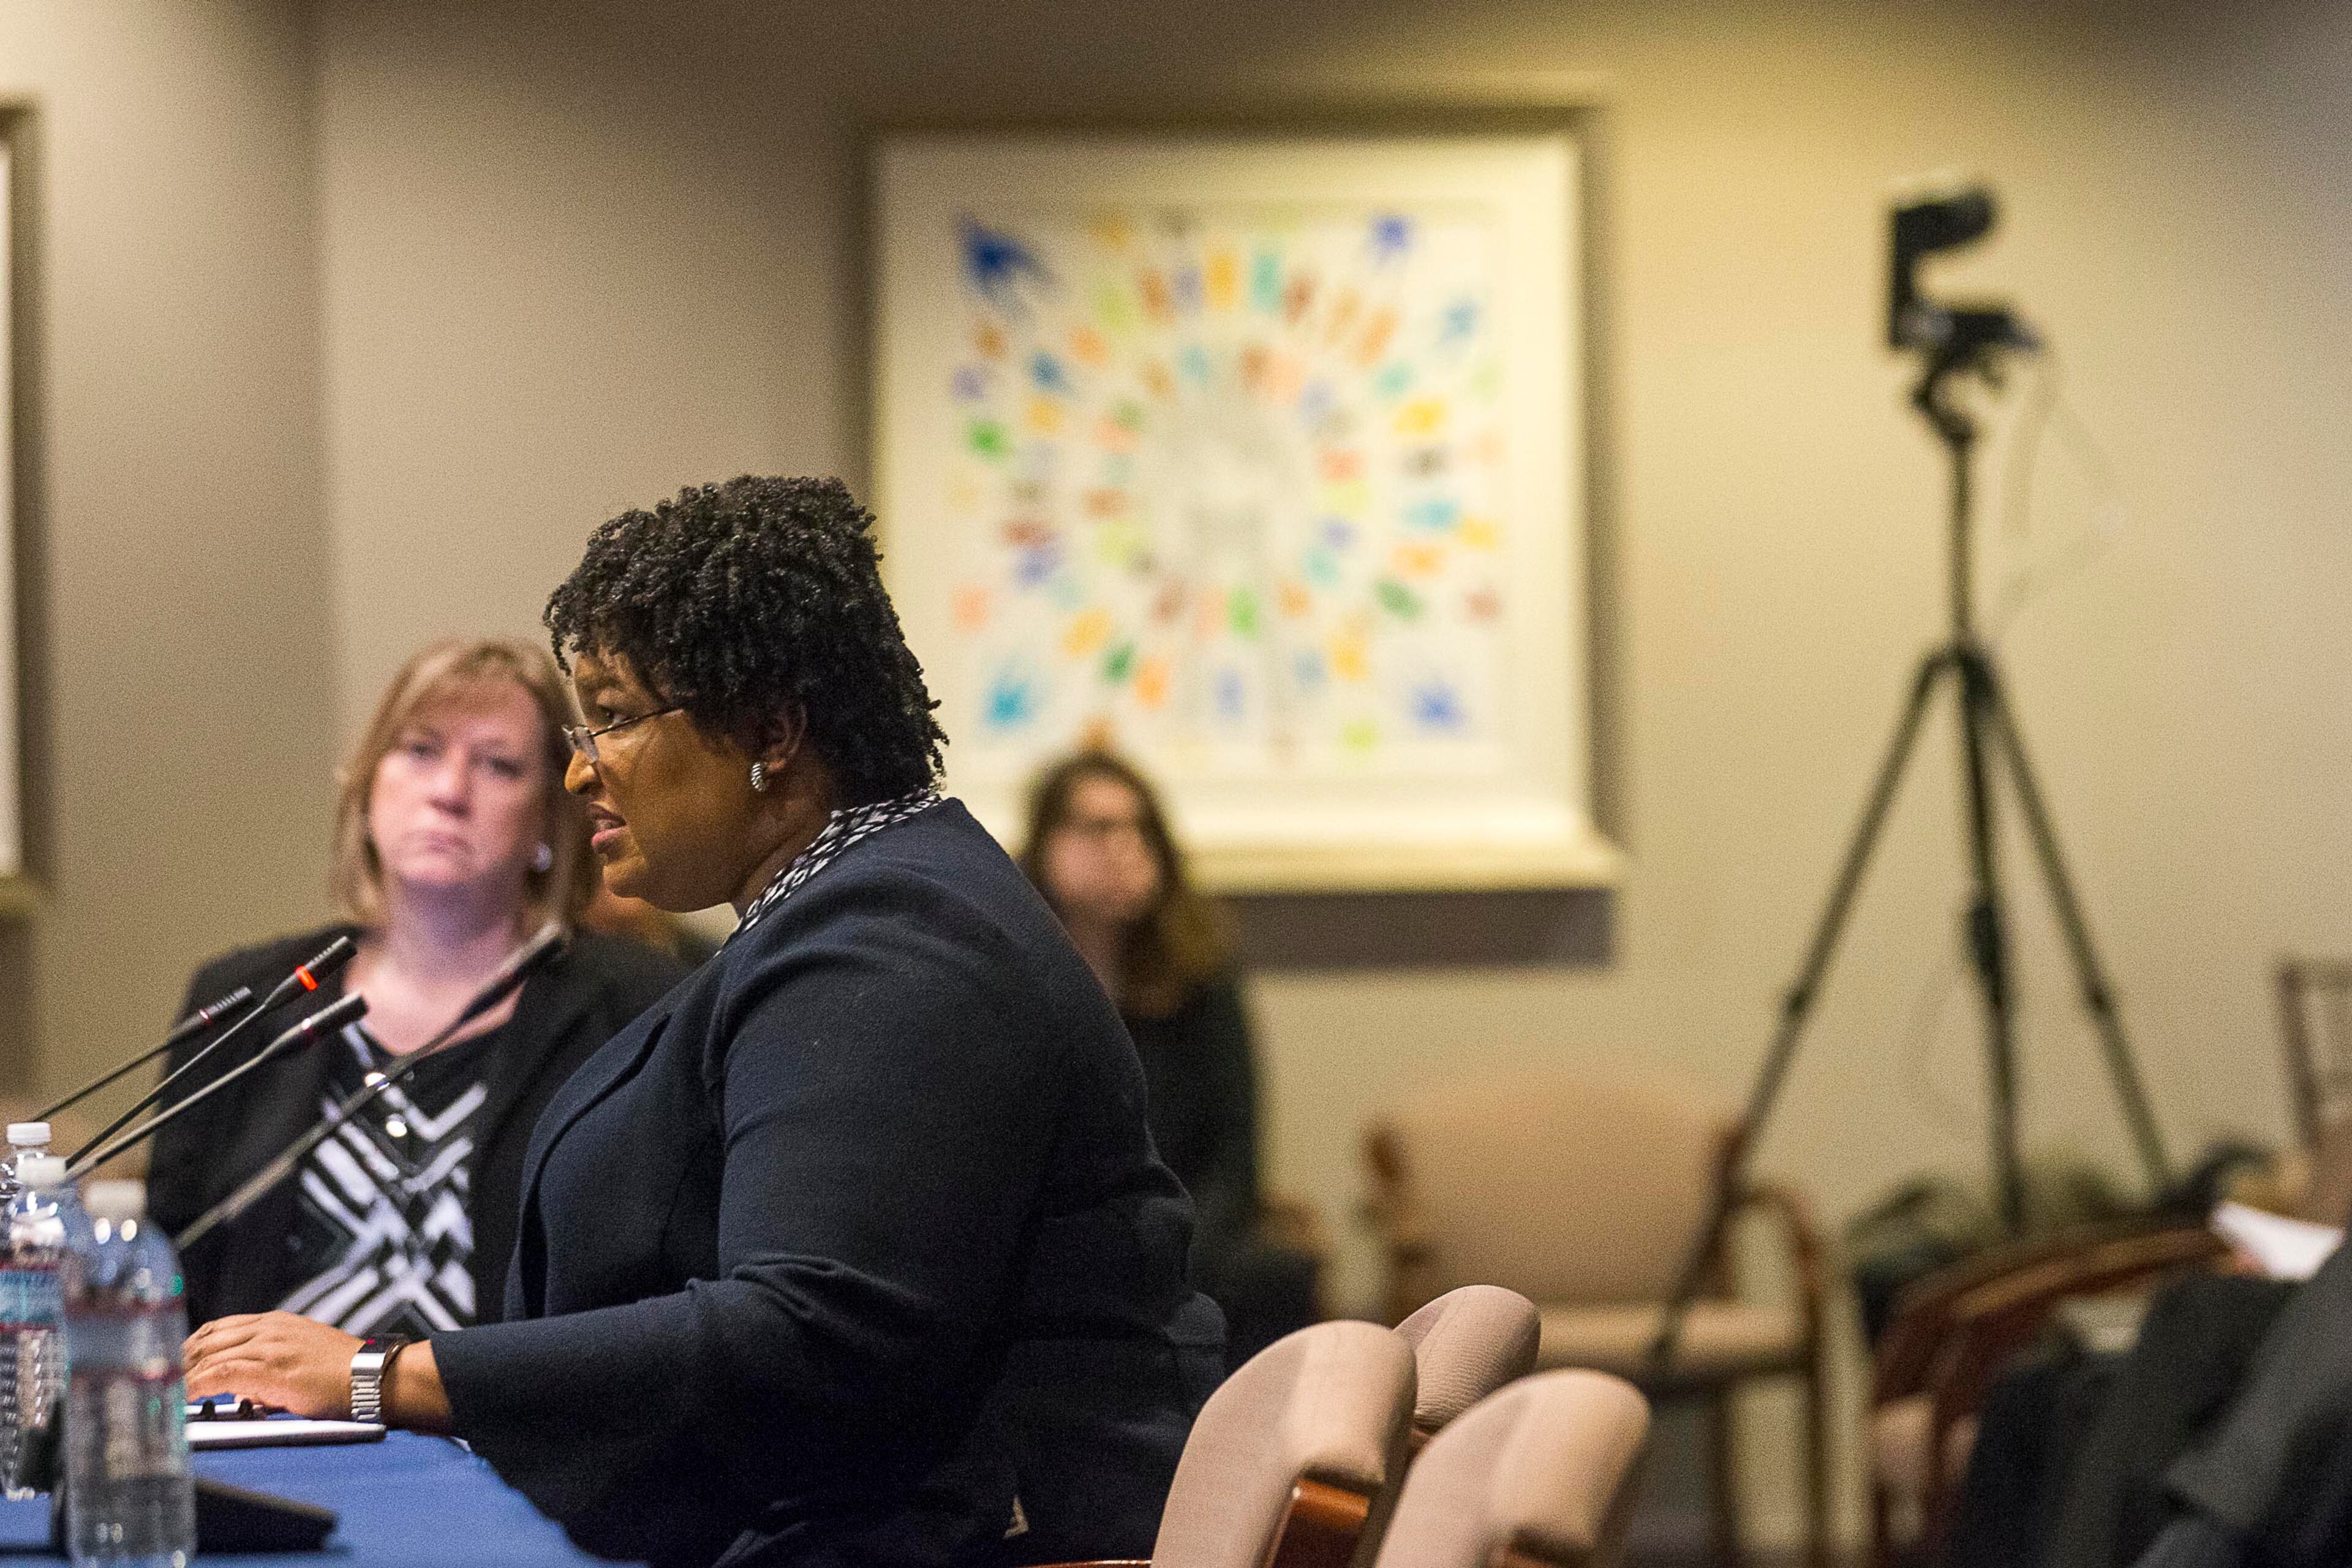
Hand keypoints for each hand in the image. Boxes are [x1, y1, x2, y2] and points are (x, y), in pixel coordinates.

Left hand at [184, 1312, 362, 1418]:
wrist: (373, 1378)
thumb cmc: (348, 1375)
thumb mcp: (306, 1358)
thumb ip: (275, 1368)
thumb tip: (250, 1393)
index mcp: (278, 1323)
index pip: (222, 1327)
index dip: (194, 1346)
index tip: (179, 1364)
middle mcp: (270, 1328)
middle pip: (208, 1339)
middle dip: (181, 1360)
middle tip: (163, 1382)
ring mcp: (269, 1346)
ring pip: (209, 1355)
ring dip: (184, 1375)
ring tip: (167, 1393)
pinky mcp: (270, 1369)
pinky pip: (219, 1374)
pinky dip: (196, 1386)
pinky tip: (185, 1398)